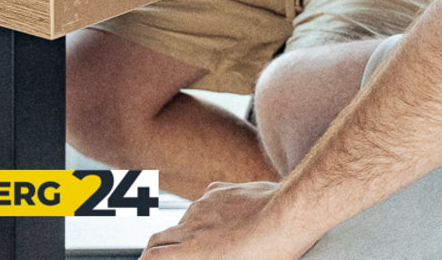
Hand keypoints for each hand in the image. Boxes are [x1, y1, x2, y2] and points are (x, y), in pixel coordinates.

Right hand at [140, 180, 309, 258]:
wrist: (289, 214)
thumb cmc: (271, 252)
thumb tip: (203, 257)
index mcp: (194, 251)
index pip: (152, 257)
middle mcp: (192, 225)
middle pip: (158, 238)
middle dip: (154, 251)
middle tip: (160, 259)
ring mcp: (204, 204)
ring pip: (183, 221)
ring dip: (185, 234)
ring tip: (207, 244)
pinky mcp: (219, 189)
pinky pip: (205, 203)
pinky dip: (207, 215)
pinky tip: (226, 222)